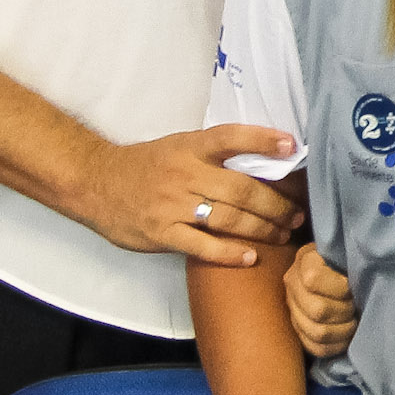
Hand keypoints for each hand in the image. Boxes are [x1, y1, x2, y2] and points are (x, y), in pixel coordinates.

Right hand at [71, 128, 303, 265]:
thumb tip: (263, 160)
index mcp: (190, 148)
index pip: (230, 137)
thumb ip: (213, 154)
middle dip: (276, 204)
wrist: (95, 184)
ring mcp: (172, 205)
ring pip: (228, 218)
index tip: (291, 146)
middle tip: (298, 215)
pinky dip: (230, 253)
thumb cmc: (146, 166)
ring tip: (284, 234)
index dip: (262, 139)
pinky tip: (251, 257)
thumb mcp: (178, 147)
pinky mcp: (162, 233)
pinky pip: (202, 245)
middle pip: (241, 188)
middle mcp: (184, 174)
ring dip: (262, 229)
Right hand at [285, 246, 358, 359]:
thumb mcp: (344, 249)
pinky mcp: (298, 329)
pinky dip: (335, 346)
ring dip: (342, 330)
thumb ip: (346, 254)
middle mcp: (292, 285)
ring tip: (353, 320)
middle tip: (355, 305)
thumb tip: (358, 271)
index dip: (339, 287)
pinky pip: (315, 347)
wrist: (337, 268)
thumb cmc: (346, 257)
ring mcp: (293, 309)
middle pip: (318, 310)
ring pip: (317, 332)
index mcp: (304, 260)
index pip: (313, 280)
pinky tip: (346, 337)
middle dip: (344, 310)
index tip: (351, 286)